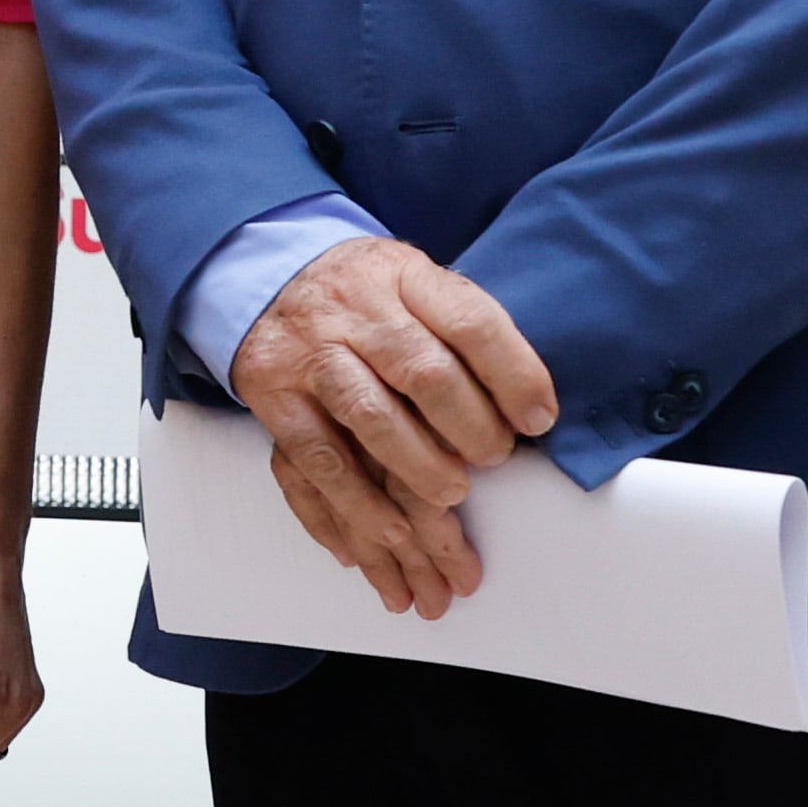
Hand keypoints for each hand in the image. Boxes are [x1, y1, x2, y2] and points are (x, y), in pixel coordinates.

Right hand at [229, 238, 557, 616]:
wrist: (269, 280)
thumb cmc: (369, 299)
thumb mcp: (419, 285)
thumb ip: (465, 333)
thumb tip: (530, 409)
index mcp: (405, 276)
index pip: (469, 320)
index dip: (513, 375)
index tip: (538, 420)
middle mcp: (354, 309)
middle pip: (422, 371)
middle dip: (469, 425)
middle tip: (493, 458)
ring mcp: (309, 352)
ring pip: (369, 416)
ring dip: (418, 467)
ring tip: (451, 496)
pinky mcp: (273, 395)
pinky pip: (316, 457)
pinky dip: (354, 502)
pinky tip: (388, 530)